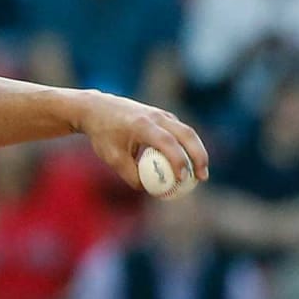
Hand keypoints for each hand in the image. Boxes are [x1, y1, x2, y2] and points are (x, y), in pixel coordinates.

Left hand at [74, 91, 208, 191]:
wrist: (95, 108)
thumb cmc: (103, 134)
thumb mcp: (113, 158)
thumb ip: (131, 175)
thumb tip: (151, 190)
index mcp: (141, 124)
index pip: (167, 142)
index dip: (178, 161)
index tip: (182, 179)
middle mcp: (155, 116)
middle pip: (186, 134)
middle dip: (199, 156)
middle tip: (202, 177)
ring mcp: (161, 114)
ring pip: (187, 132)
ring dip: (197, 152)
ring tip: (200, 174)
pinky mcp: (163, 116)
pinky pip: (181, 132)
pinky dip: (188, 147)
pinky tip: (189, 164)